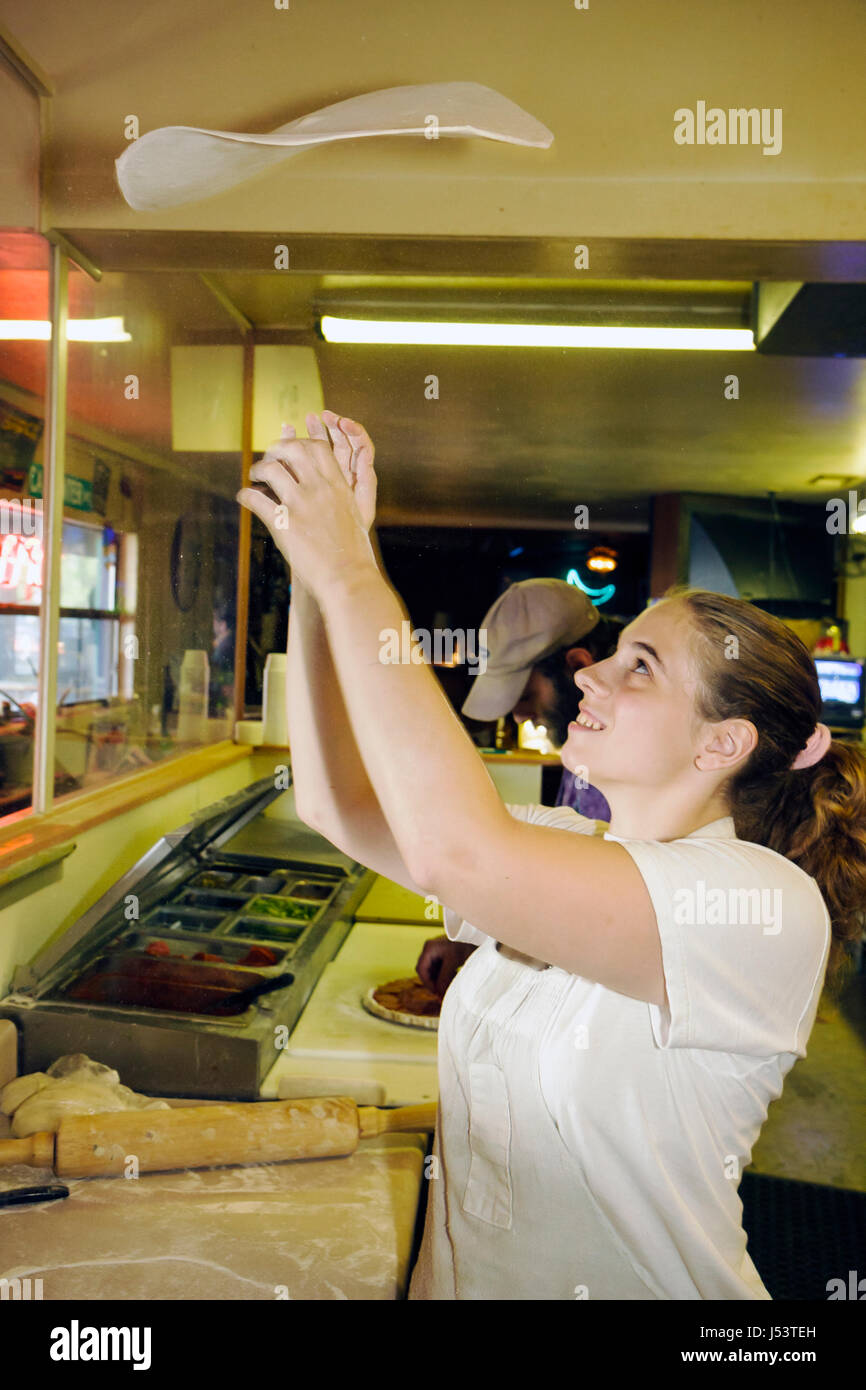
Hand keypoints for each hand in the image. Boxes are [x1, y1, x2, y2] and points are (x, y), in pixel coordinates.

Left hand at [236, 421, 375, 600]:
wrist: (348, 578)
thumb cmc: (354, 552)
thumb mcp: (356, 514)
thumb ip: (341, 495)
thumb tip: (328, 485)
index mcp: (338, 485)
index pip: (317, 447)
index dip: (300, 443)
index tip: (290, 451)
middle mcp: (319, 489)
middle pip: (291, 450)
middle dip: (275, 449)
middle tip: (268, 459)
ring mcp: (300, 504)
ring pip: (270, 469)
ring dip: (257, 469)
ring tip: (254, 477)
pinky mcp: (282, 523)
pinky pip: (255, 499)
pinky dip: (245, 495)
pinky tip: (243, 497)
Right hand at [416, 936, 476, 997]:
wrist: (478, 936)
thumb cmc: (465, 944)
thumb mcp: (453, 963)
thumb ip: (444, 978)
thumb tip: (439, 994)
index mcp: (429, 948)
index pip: (421, 969)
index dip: (427, 983)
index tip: (436, 992)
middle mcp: (430, 948)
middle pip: (426, 970)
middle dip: (434, 982)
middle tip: (442, 993)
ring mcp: (437, 951)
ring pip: (433, 970)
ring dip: (439, 980)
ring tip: (450, 986)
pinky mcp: (444, 954)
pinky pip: (440, 968)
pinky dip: (445, 975)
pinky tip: (454, 978)